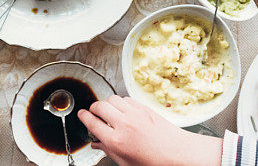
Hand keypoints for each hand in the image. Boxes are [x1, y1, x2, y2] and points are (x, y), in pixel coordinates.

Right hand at [77, 96, 221, 165]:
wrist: (176, 154)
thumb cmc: (153, 162)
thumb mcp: (125, 162)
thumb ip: (108, 150)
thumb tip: (97, 144)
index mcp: (116, 140)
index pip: (92, 123)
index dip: (83, 117)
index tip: (81, 115)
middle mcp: (123, 124)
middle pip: (99, 106)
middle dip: (93, 108)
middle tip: (93, 113)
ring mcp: (134, 113)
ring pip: (112, 98)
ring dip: (107, 104)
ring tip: (108, 112)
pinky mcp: (143, 107)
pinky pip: (126, 98)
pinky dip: (121, 103)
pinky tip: (123, 111)